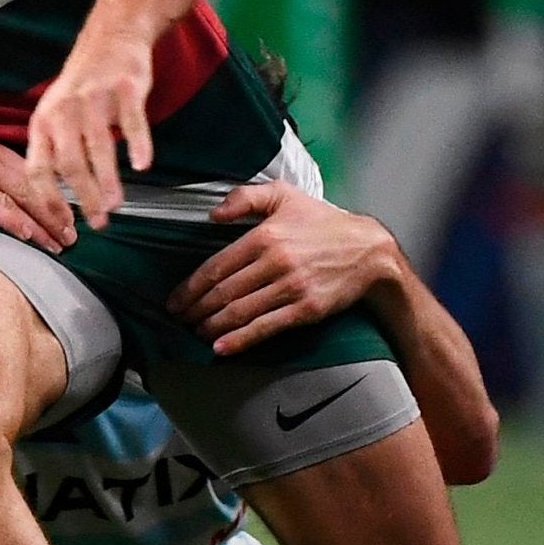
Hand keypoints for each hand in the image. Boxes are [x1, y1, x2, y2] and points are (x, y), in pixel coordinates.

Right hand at [0, 136, 76, 252]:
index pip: (29, 170)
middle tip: (72, 237)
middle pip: (26, 183)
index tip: (71, 219)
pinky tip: (26, 235)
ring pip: (10, 195)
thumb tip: (22, 201)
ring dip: (37, 222)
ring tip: (55, 244)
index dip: (54, 196)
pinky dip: (8, 220)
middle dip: (53, 212)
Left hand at [25, 34, 154, 227]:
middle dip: (84, 198)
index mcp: (43, 122)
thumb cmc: (84, 86)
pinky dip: (138, 145)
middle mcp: (63, 111)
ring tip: (117, 205)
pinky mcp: (125, 88)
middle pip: (68, 163)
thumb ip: (55, 151)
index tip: (64, 224)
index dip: (48, 200)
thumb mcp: (56, 114)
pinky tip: (143, 165)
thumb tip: (60, 202)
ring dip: (108, 181)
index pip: (37, 169)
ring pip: (98, 147)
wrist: (111, 37)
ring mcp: (94, 98)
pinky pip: (132, 122)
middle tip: (98, 221)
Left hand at [168, 181, 400, 355]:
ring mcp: (291, 288)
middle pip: (223, 293)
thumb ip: (246, 197)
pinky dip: (240, 340)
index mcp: (265, 236)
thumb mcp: (286, 196)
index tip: (175, 300)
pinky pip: (266, 328)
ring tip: (196, 333)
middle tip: (179, 320)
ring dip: (212, 327)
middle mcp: (275, 262)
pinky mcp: (306, 309)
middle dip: (196, 310)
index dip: (191, 287)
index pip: (216, 266)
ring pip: (240, 312)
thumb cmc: (323, 223)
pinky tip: (220, 348)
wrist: (369, 251)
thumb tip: (213, 215)